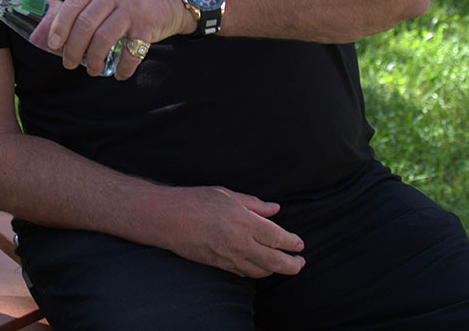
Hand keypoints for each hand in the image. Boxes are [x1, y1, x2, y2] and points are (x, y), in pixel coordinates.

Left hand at [29, 0, 189, 78]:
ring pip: (103, 39)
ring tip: (92, 69)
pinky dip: (122, 68)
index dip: (59, 27)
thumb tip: (48, 32)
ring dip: (93, 60)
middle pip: (85, 24)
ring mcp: (133, 7)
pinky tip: (119, 73)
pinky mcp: (149, 25)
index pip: (73, 3)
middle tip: (70, 63)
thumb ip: (83, 6)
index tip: (53, 45)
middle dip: (73, 49)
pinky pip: (130, 53)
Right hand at [161, 186, 305, 278]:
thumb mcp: (227, 194)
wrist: (167, 218)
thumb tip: (275, 209)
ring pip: (260, 271)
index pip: (278, 237)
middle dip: (292, 265)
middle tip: (300, 262)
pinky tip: (259, 267)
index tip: (299, 244)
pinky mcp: (218, 264)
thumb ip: (253, 204)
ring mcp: (229, 256)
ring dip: (275, 270)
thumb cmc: (195, 201)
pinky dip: (256, 271)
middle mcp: (239, 242)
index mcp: (244, 221)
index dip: (292, 243)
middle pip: (275, 261)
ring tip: (282, 265)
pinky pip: (243, 273)